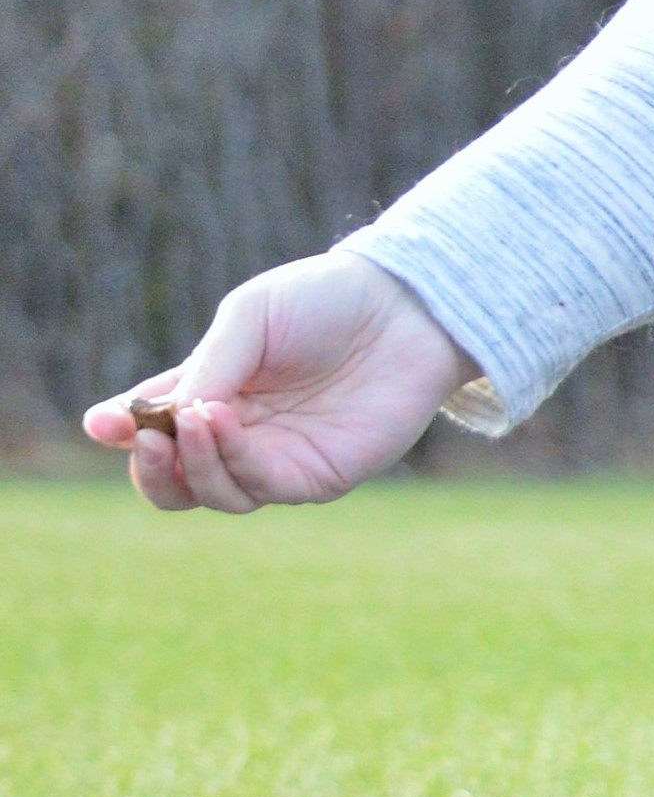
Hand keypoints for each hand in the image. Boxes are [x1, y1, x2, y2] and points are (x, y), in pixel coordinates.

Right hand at [82, 252, 477, 513]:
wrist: (406, 304)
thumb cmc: (325, 302)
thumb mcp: (247, 321)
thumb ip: (202, 370)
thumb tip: (137, 424)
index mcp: (214, 395)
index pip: (154, 430)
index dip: (122, 432)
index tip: (103, 423)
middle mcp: (241, 436)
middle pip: (175, 483)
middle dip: (150, 469)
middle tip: (147, 437)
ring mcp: (280, 460)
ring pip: (212, 493)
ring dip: (191, 463)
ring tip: (191, 421)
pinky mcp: (321, 474)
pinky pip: (262, 487)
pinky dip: (232, 462)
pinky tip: (220, 424)